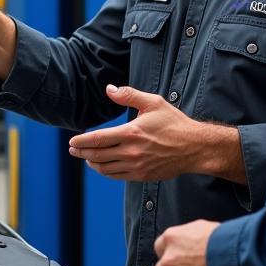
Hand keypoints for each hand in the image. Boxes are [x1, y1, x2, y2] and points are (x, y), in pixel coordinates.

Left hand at [68, 84, 226, 181]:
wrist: (194, 148)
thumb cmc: (174, 123)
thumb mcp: (153, 102)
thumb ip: (129, 95)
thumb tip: (109, 89)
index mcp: (131, 133)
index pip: (97, 139)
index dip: (81, 141)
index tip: (71, 141)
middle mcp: (131, 152)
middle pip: (97, 155)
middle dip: (81, 152)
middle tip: (72, 150)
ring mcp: (136, 166)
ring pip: (105, 168)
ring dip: (92, 163)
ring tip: (86, 157)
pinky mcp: (142, 175)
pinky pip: (117, 176)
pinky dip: (105, 171)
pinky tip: (102, 165)